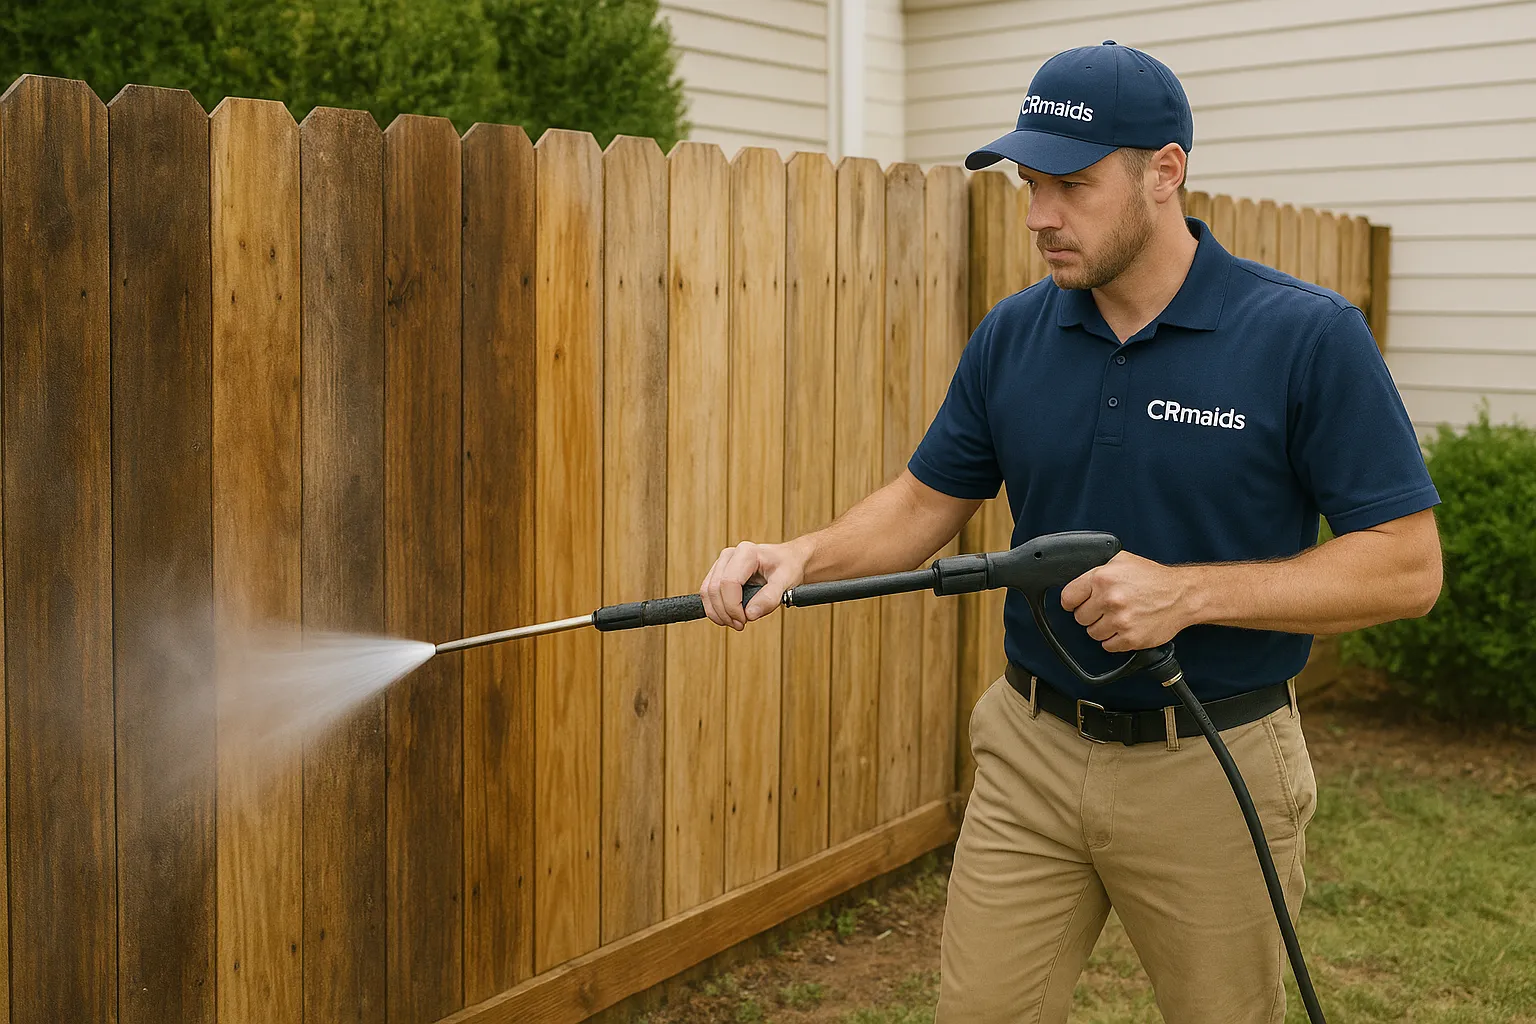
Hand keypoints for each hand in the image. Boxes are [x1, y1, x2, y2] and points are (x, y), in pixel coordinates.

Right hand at [699, 538, 810, 630]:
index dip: (732, 606)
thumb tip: (749, 614)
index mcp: (746, 553)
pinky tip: (728, 617)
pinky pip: (707, 592)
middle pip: (714, 589)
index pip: (729, 583)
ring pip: (707, 591)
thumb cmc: (788, 568)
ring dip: (717, 613)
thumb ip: (769, 598)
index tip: (744, 621)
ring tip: (735, 622)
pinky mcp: (718, 572)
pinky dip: (714, 608)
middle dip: (724, 612)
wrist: (788, 561)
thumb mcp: (786, 583)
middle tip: (740, 625)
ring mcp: (721, 563)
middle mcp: (730, 555)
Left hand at [1059, 551, 1192, 652]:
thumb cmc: (1154, 578)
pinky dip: (1115, 640)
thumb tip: (1078, 580)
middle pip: (1080, 617)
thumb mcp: (1122, 561)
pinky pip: (1108, 646)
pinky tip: (1126, 627)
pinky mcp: (1130, 639)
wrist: (1182, 595)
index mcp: (1103, 578)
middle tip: (1106, 608)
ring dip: (1102, 628)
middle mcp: (1109, 599)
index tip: (1076, 604)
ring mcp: (1120, 621)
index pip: (1068, 598)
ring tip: (1118, 617)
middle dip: (1090, 614)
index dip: (1072, 601)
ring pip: (1092, 633)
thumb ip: (1098, 569)